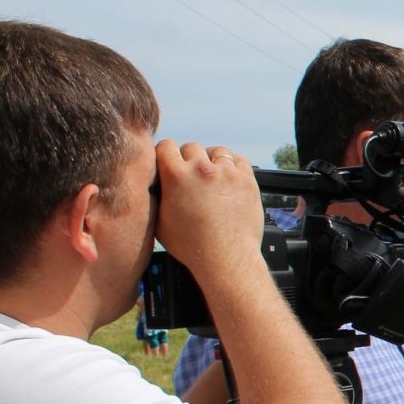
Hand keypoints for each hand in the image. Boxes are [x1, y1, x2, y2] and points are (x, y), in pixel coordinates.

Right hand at [153, 141, 262, 281]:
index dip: (166, 155)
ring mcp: (227, 173)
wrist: (226, 258)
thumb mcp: (159, 220)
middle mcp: (202, 169)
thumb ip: (157, 195)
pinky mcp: (247, 179)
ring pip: (216, 151)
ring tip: (211, 178)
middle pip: (192, 147)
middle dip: (189, 159)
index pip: (166, 145)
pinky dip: (232, 165)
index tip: (169, 163)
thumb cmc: (192, 246)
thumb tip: (156, 183)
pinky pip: (239, 160)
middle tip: (191, 176)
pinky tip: (228, 178)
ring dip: (212, 161)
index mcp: (176, 176)